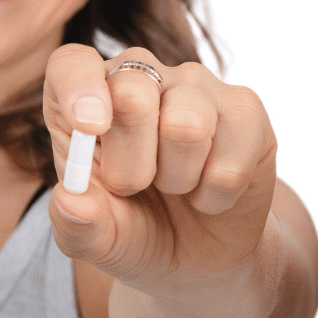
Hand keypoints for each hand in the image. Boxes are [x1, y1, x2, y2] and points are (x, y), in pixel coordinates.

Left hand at [43, 44, 277, 298]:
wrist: (202, 254)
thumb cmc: (139, 232)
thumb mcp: (100, 242)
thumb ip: (78, 227)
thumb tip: (70, 200)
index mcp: (88, 99)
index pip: (74, 64)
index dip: (79, 87)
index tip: (90, 127)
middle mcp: (144, 78)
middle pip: (133, 93)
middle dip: (132, 164)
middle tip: (137, 188)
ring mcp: (199, 88)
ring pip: (187, 125)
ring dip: (180, 180)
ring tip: (179, 188)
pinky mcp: (246, 109)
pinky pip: (231, 155)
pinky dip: (217, 193)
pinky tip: (213, 192)